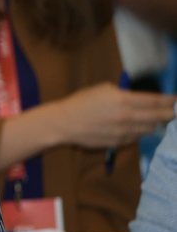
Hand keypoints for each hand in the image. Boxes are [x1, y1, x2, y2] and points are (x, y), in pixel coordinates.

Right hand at [51, 83, 175, 147]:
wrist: (65, 123)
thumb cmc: (81, 102)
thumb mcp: (103, 89)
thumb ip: (123, 94)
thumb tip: (138, 98)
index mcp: (123, 100)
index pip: (154, 101)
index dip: (168, 100)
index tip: (175, 99)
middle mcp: (127, 117)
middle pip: (157, 117)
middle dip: (169, 113)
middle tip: (174, 111)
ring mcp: (124, 132)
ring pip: (149, 129)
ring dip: (155, 123)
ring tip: (158, 119)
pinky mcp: (119, 142)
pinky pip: (137, 137)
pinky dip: (140, 131)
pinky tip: (139, 127)